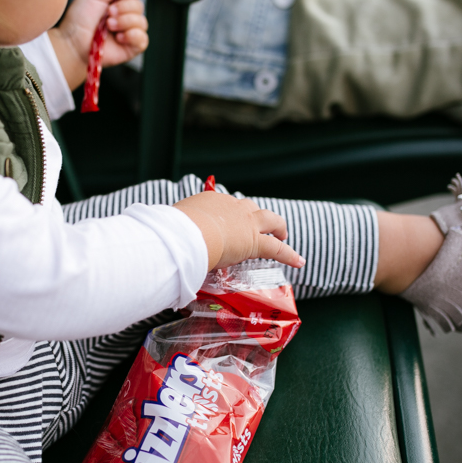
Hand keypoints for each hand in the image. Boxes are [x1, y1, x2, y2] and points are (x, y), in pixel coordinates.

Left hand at [49, 0, 148, 89]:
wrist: (74, 44)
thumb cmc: (78, 22)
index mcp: (117, 1)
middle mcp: (125, 15)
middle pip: (139, 5)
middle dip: (125, 8)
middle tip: (109, 13)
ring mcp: (129, 31)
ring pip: (142, 22)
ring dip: (126, 22)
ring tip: (109, 26)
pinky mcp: (131, 47)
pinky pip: (142, 39)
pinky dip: (132, 36)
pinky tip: (118, 37)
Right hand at [173, 191, 305, 270]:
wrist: (189, 233)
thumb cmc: (176, 230)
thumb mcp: (173, 225)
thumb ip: (175, 231)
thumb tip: (163, 240)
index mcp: (211, 201)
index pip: (225, 205)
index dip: (229, 215)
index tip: (225, 224)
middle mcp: (232, 207)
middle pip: (250, 207)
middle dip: (257, 216)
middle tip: (261, 225)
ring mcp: (246, 222)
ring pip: (270, 220)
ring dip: (278, 227)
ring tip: (283, 235)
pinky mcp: (255, 242)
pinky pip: (277, 248)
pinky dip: (289, 254)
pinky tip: (299, 261)